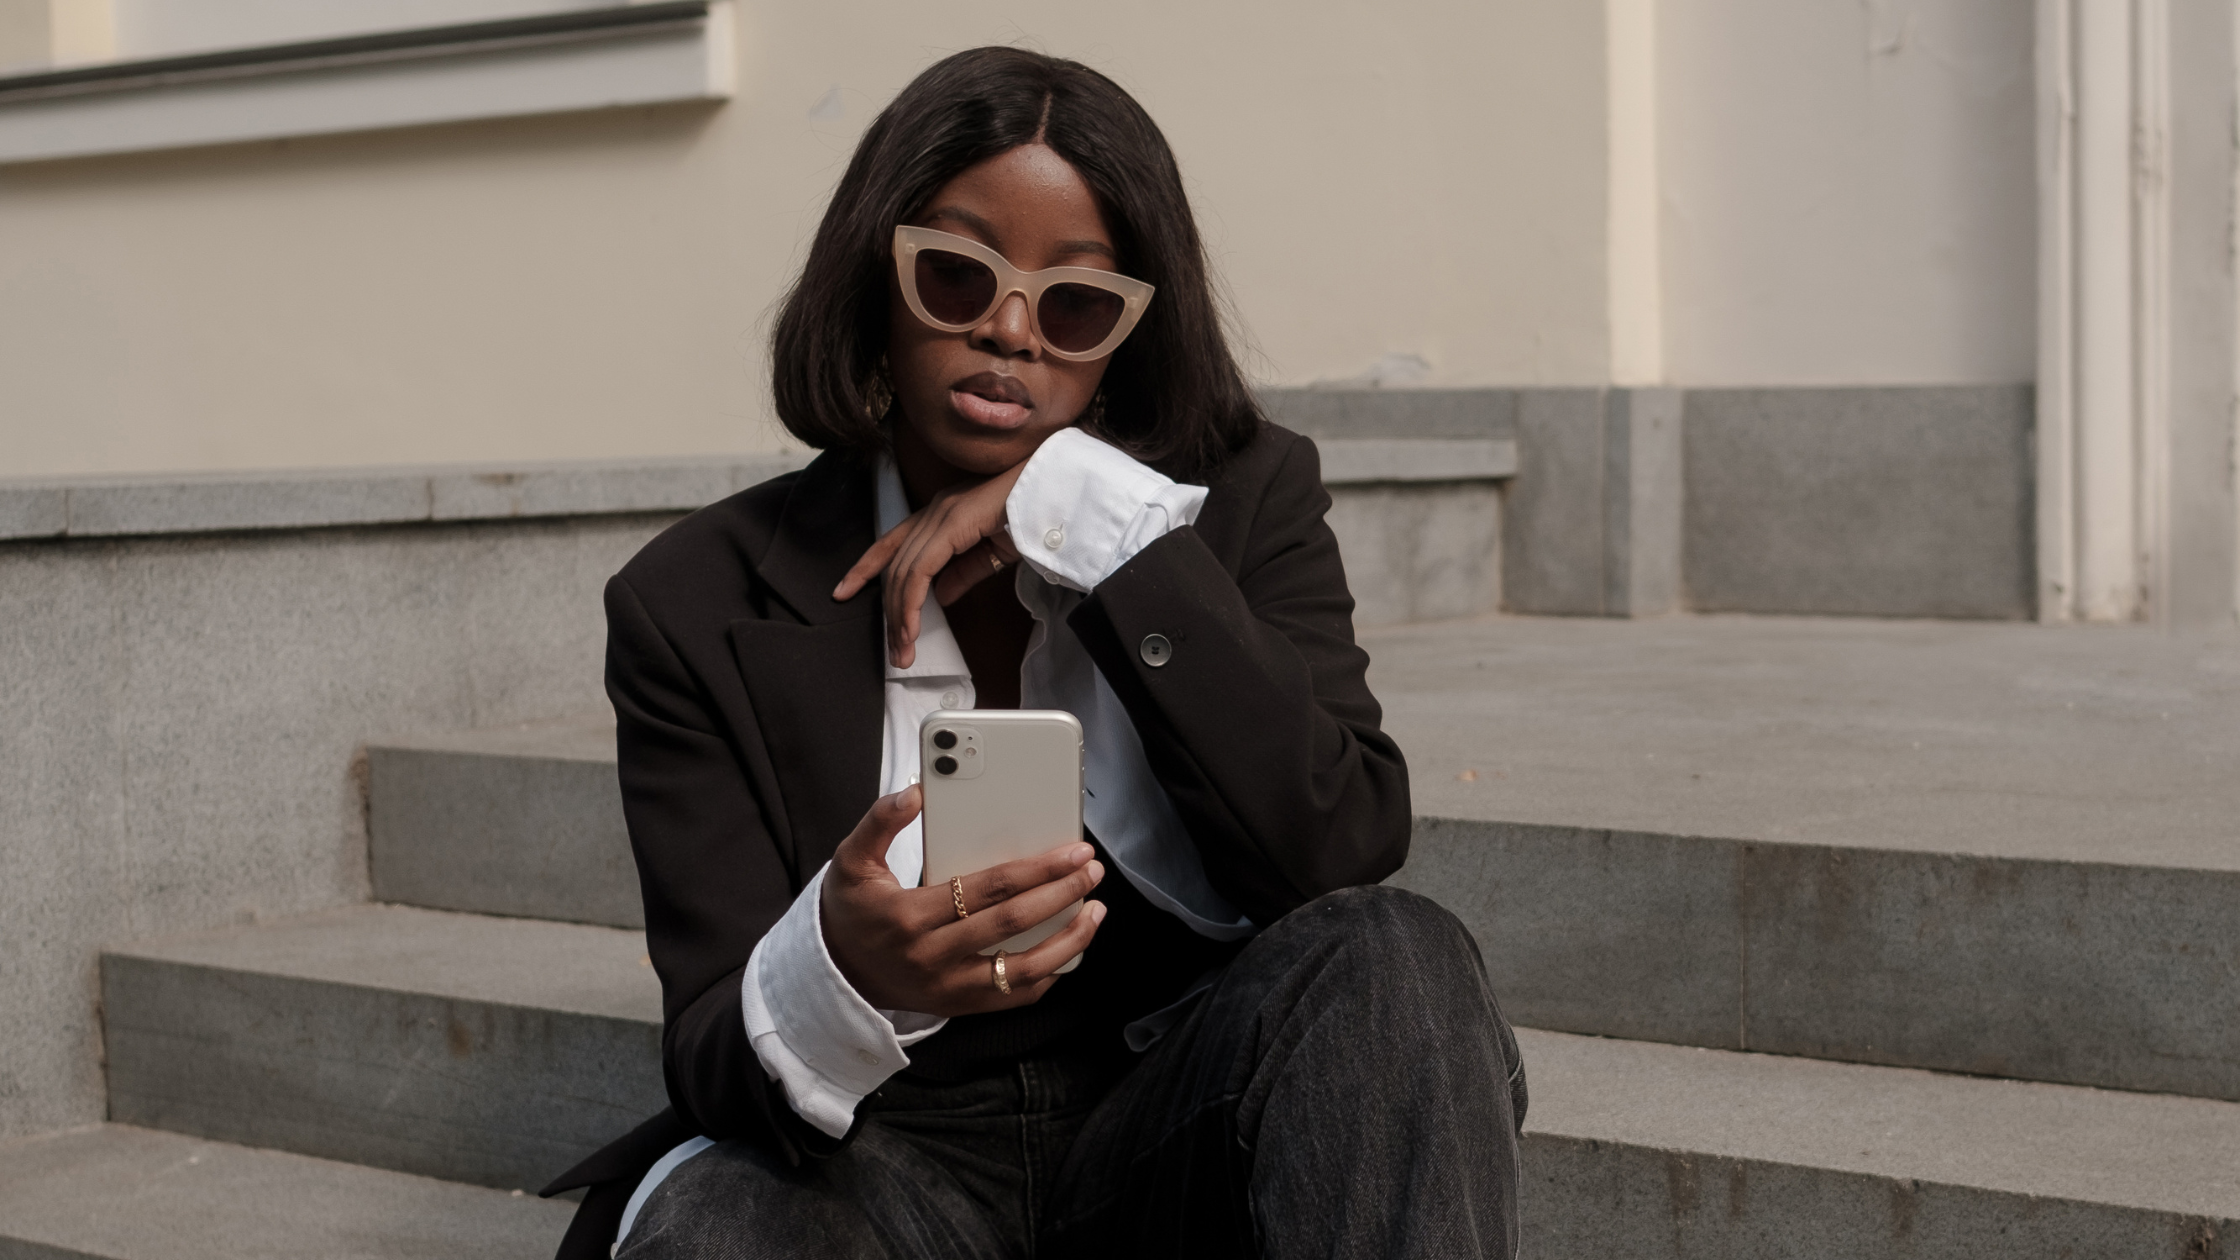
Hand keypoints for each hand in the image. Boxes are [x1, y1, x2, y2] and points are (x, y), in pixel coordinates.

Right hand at [819, 785, 1106, 1015]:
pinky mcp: (959, 1005)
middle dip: (1061, 894)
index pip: (987, 890)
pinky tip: (1069, 947)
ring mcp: (948, 987)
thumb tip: (914, 794)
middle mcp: (932, 956)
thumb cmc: (852, 910)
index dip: (1036, 869)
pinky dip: (1048, 974)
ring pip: (1022, 970)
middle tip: (1091, 870)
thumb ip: (879, 822)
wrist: (838, 971)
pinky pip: (1014, 996)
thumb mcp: (850, 861)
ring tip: (1095, 911)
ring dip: (1067, 940)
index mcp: (909, 916)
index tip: (1072, 851)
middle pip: (1011, 924)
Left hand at [833, 463, 1026, 667]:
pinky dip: (913, 603)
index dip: (865, 567)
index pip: (892, 543)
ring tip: (904, 649)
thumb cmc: (1034, 512)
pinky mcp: (952, 524)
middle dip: (891, 611)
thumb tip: (941, 596)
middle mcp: (935, 510)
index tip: (845, 590)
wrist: (1056, 487)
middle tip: (895, 649)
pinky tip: (912, 627)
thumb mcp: (994, 552)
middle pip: (895, 566)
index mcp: (942, 513)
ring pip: (903, 572)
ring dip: (901, 616)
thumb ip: (965, 571)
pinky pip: (920, 570)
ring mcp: (941, 514)